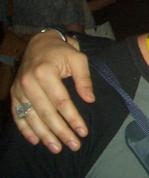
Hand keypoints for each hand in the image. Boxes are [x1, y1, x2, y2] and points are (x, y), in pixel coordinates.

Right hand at [11, 30, 94, 152]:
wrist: (39, 43)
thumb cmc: (62, 51)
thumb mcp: (78, 59)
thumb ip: (84, 79)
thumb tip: (90, 100)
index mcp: (45, 72)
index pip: (61, 101)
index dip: (72, 118)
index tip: (83, 131)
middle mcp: (29, 82)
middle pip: (46, 113)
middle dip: (61, 131)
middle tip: (74, 145)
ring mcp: (19, 89)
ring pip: (31, 117)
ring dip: (45, 135)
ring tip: (57, 148)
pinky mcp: (14, 94)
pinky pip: (18, 115)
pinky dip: (26, 130)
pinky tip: (36, 140)